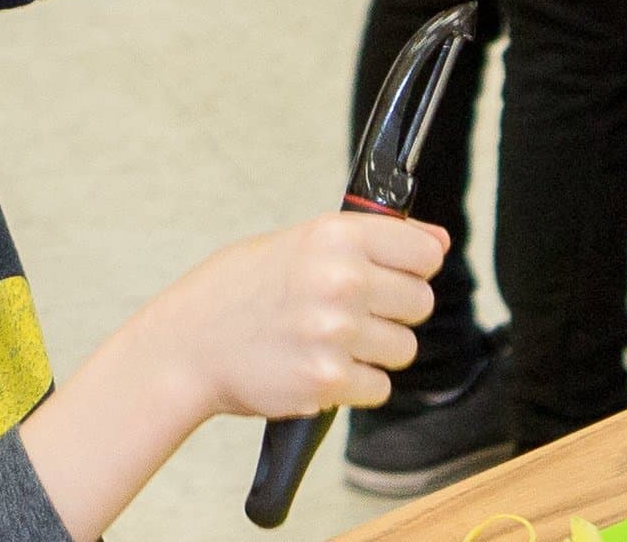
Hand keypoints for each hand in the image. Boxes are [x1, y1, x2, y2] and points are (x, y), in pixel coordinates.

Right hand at [154, 213, 446, 421]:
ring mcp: (335, 332)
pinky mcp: (328, 380)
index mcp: (334, 237)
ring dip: (374, 351)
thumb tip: (439, 242)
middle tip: (350, 312)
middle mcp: (340, 280)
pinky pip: (379, 388)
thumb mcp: (299, 242)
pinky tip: (319, 366)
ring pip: (403, 349)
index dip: (413, 267)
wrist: (187, 344)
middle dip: (393, 312)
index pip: (425, 252)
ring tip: (328, 340)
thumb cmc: (239, 290)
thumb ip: (370, 240)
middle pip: (420, 303)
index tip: (393, 275)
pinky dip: (355, 384)